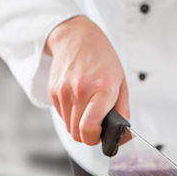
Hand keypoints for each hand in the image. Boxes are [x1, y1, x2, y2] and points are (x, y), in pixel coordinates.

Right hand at [44, 15, 128, 144]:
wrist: (76, 36)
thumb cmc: (102, 59)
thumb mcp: (121, 82)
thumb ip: (123, 110)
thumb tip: (122, 134)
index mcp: (102, 89)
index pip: (89, 127)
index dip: (94, 139)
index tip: (100, 136)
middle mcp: (80, 90)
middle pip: (77, 132)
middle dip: (88, 135)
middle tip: (96, 126)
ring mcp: (64, 91)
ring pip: (68, 127)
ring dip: (79, 125)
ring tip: (88, 110)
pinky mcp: (53, 91)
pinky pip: (62, 116)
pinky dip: (71, 115)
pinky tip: (79, 102)